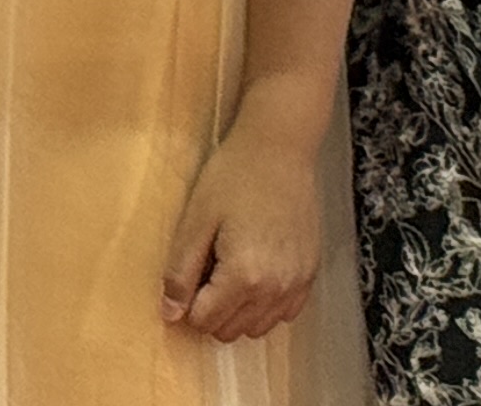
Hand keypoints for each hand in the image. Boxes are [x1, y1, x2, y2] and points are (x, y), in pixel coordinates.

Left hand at [160, 120, 322, 343]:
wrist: (280, 149)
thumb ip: (181, 272)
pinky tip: (256, 271)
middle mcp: (275, 289)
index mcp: (244, 276)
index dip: (188, 302)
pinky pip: (283, 313)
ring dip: (238, 310)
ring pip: (257, 328)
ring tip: (231, 266)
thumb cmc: (233, 177)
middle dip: (211, 308)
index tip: (189, 272)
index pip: (205, 322)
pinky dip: (265, 304)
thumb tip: (170, 314)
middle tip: (209, 265)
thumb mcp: (196, 220)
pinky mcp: (310, 275)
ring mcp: (297, 285)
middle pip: (230, 330)